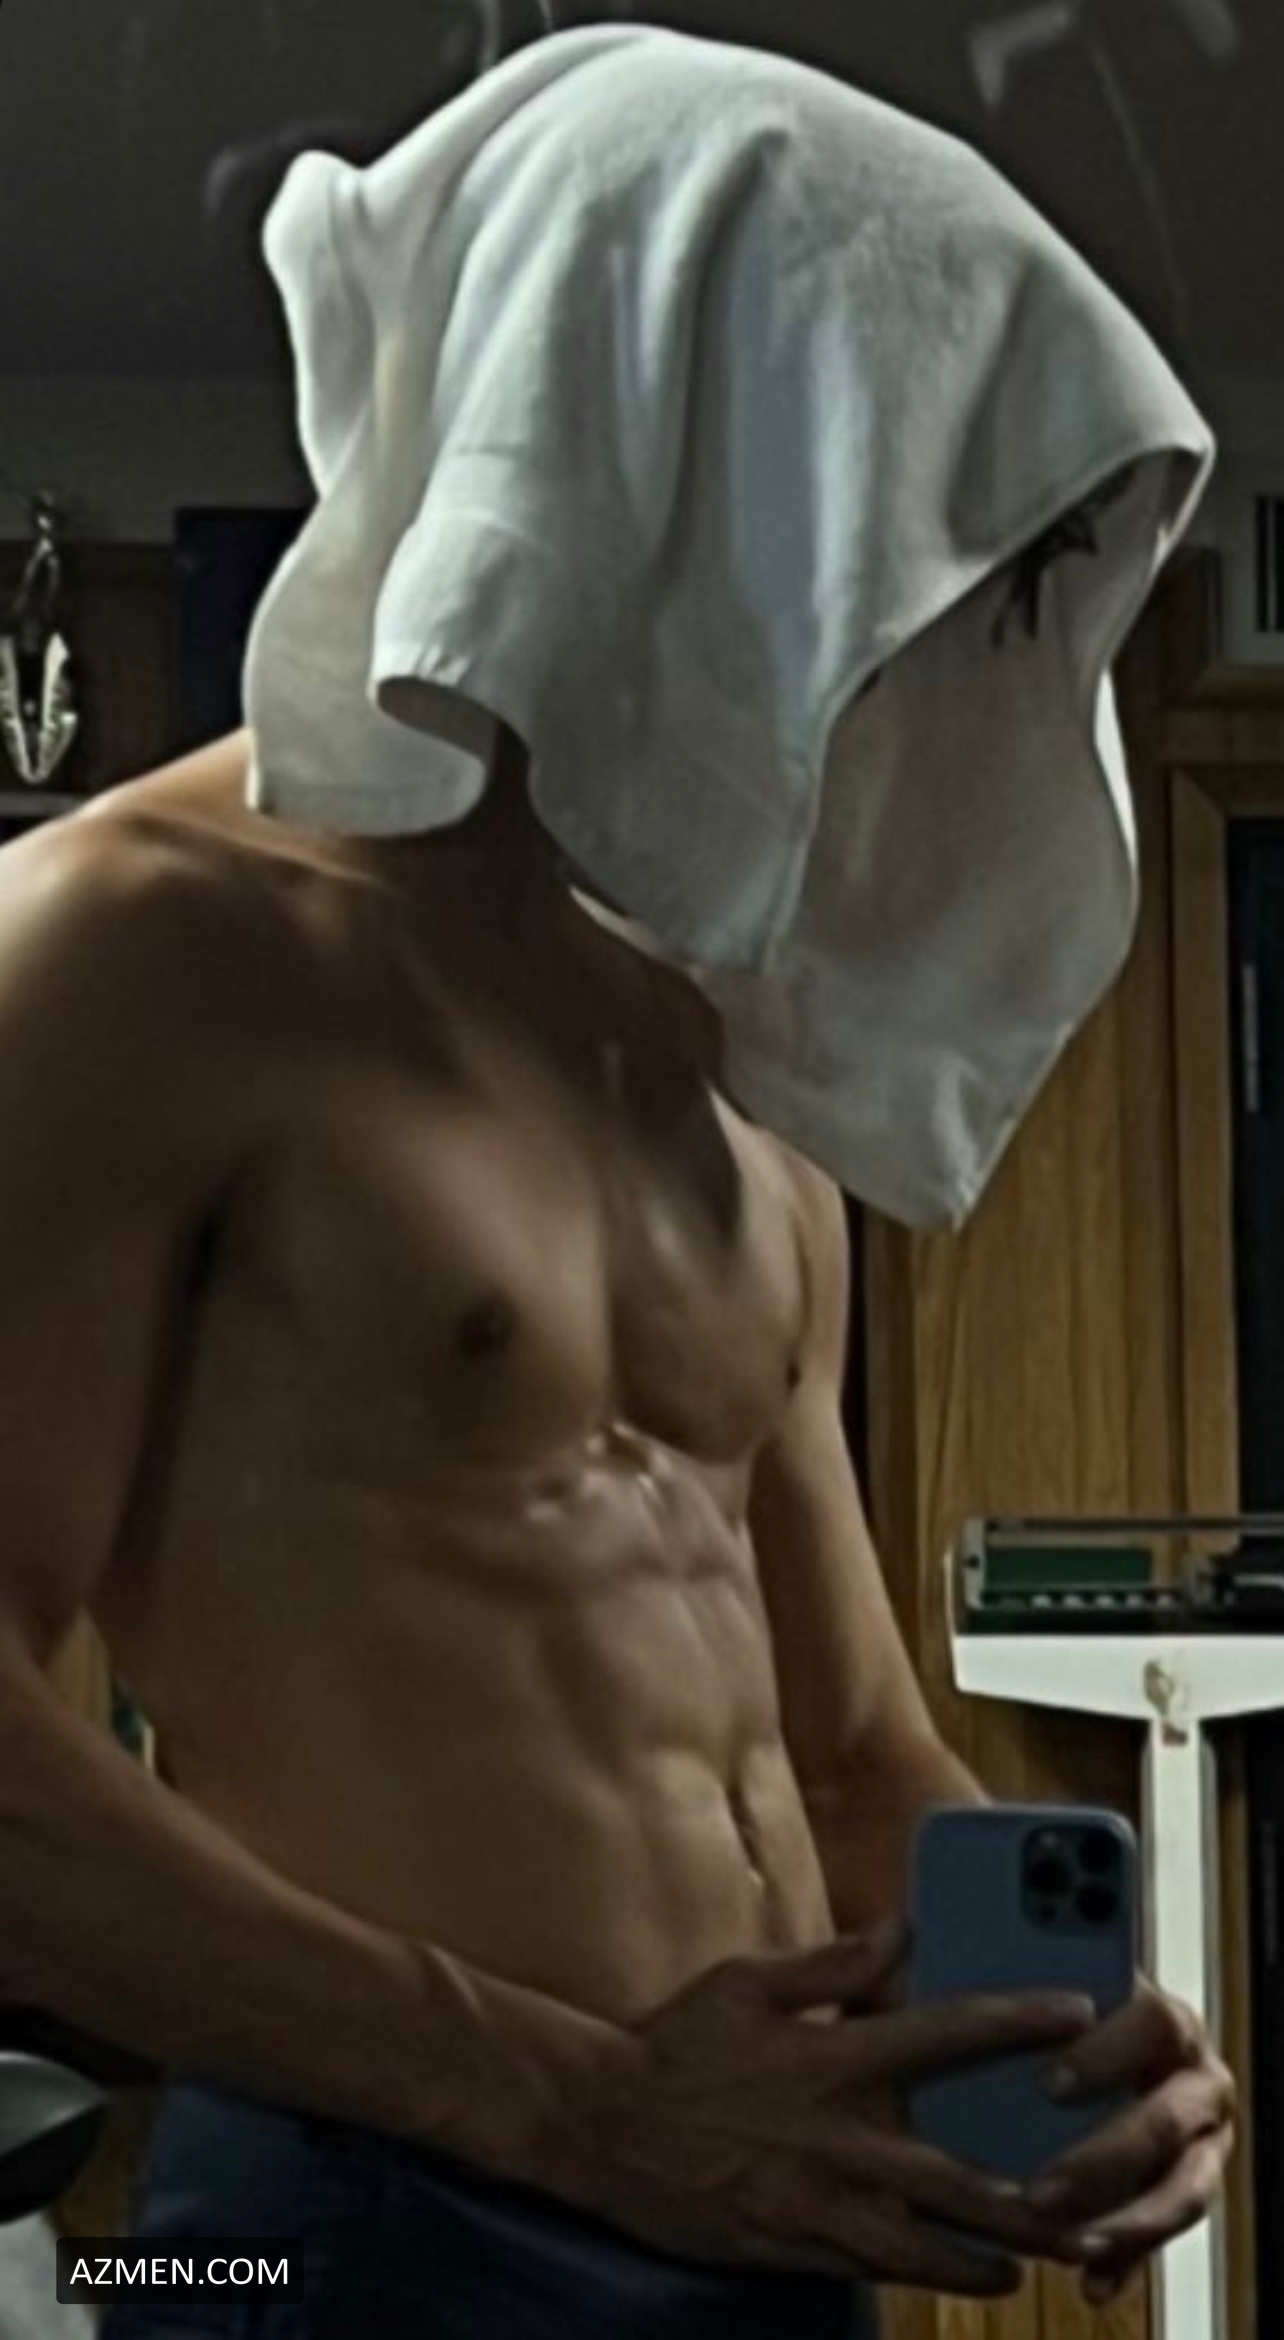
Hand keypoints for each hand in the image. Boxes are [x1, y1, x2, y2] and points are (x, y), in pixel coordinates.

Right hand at [535, 1925, 1099, 2296]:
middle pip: (959, 2174)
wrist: (599, 2122)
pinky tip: (969, 2273)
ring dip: (994, 2252)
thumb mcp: (749, 1981)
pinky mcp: (792, 2245)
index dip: (1016, 2020)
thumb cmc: (677, 2042)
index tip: (1075, 2009)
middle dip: (1036, 2191)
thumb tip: (903, 1927)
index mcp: (832, 2060)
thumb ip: (834, 1964)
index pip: (944, 2034)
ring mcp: (815, 2202)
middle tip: (1095, 2196)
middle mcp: (836, 2137)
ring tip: (1046, 2251)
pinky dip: (930, 2273)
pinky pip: (875, 2268)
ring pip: (928, 2244)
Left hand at [1023, 1981, 1235, 2305]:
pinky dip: (1128, 2260)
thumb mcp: (1045, 1987)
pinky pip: (1168, 2236)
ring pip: (1183, 2190)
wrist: (1095, 2051)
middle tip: (1039, 2190)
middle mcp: (1198, 2080)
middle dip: (1104, 2159)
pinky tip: (1091, 2282)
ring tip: (1068, 2245)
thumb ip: (1016, 1982)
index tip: (1047, 2086)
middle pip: (1166, 2119)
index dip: (1105, 2053)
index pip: (1152, 2020)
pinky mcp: (1189, 2193)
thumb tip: (962, 1960)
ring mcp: (1205, 2143)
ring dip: (1126, 2222)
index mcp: (1166, 2018)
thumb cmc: (1060, 2014)